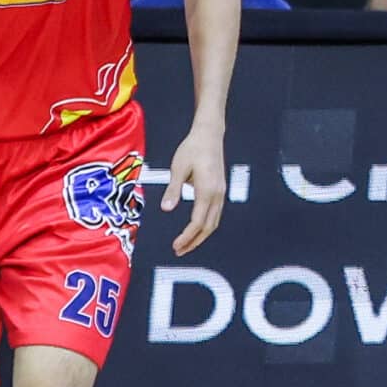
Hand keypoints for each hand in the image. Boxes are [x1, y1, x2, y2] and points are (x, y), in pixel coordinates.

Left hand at [161, 125, 226, 253]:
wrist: (209, 135)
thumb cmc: (192, 149)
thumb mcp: (178, 168)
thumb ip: (173, 190)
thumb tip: (166, 209)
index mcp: (207, 191)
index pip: (198, 222)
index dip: (187, 237)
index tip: (175, 246)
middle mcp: (217, 195)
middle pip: (208, 227)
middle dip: (194, 241)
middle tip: (179, 251)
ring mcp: (221, 193)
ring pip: (214, 222)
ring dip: (200, 235)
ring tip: (186, 243)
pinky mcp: (220, 190)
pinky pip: (215, 214)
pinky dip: (205, 225)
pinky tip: (195, 227)